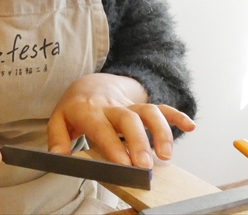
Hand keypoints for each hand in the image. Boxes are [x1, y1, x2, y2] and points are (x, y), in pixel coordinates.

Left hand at [47, 73, 194, 168]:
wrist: (89, 83)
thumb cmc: (75, 107)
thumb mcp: (58, 119)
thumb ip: (57, 138)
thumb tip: (58, 157)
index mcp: (89, 111)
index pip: (102, 127)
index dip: (113, 145)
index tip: (124, 164)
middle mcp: (111, 106)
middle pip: (128, 118)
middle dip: (139, 141)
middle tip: (145, 166)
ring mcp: (129, 104)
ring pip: (148, 111)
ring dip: (161, 131)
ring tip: (166, 155)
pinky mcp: (142, 105)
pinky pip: (162, 107)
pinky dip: (177, 115)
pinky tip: (190, 126)